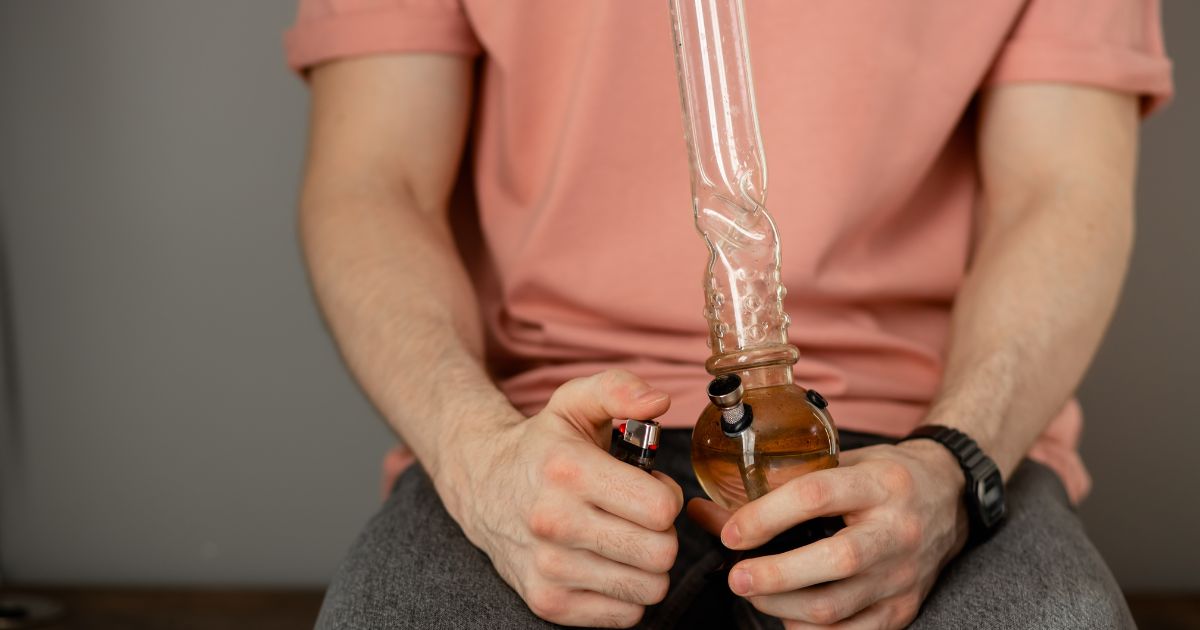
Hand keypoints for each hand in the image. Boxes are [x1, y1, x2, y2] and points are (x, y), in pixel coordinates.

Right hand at [440, 369, 682, 627]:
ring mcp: (548, 568)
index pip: (660, 508)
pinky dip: (626, 593)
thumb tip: (658, 402)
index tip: (648, 488)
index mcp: (567, 470)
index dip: (667, 496)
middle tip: (638, 516)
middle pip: (660, 552)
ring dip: (647, 565)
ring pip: (648, 588)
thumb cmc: (542, 446)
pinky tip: (607, 563)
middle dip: (662, 533)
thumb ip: (619, 389)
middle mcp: (553, 522)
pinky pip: (624, 615)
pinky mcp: (546, 602)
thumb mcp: (574, 403)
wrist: (480, 485)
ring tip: (624, 539)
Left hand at [688, 441, 968, 628]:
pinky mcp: (904, 607)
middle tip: (736, 575)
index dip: (767, 516)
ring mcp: (902, 575)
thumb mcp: (842, 462)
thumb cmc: (883, 477)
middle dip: (775, 575)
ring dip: (783, 605)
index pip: (816, 496)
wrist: (950, 497)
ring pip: (837, 605)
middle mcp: (896, 530)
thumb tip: (708, 512)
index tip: (731, 532)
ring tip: (753, 592)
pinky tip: (789, 614)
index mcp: (879, 483)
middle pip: (834, 561)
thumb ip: (780, 485)